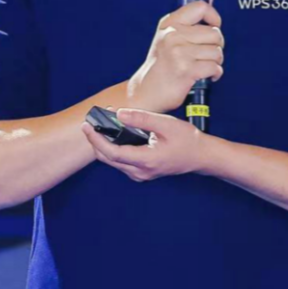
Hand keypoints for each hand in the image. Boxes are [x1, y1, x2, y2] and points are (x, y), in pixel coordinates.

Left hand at [80, 108, 209, 180]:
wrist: (200, 156)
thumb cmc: (186, 140)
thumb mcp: (166, 124)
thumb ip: (141, 118)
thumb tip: (119, 114)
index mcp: (146, 160)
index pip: (112, 153)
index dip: (96, 140)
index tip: (87, 127)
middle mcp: (141, 171)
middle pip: (108, 158)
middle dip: (96, 141)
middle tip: (91, 122)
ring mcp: (141, 174)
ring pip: (113, 161)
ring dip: (104, 144)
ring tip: (101, 125)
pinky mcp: (141, 172)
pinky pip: (121, 162)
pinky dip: (113, 148)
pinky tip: (114, 134)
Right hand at [126, 0, 223, 113]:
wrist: (146, 91)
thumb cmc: (160, 65)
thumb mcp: (168, 37)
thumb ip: (189, 20)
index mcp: (170, 23)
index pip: (200, 7)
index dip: (214, 17)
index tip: (213, 27)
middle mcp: (173, 35)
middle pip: (215, 33)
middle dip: (216, 46)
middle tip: (206, 54)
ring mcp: (179, 52)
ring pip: (217, 52)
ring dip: (215, 62)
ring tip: (204, 66)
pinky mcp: (186, 70)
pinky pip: (214, 67)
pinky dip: (215, 73)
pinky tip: (206, 75)